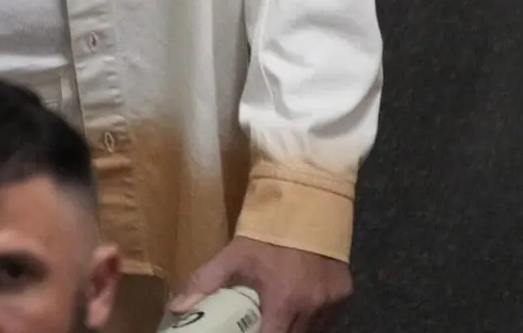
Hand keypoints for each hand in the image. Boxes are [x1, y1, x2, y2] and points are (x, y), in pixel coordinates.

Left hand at [172, 238, 351, 332]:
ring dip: (295, 326)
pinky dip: (313, 315)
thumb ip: (204, 283)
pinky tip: (298, 302)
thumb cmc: (266, 231)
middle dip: (276, 332)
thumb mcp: (233, 255)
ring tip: (277, 313)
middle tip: (261, 323)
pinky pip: (328, 315)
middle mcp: (313, 307)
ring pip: (313, 329)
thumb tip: (177, 309)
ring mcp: (332, 301)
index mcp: (284, 301)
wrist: (306, 201)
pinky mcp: (345, 293)